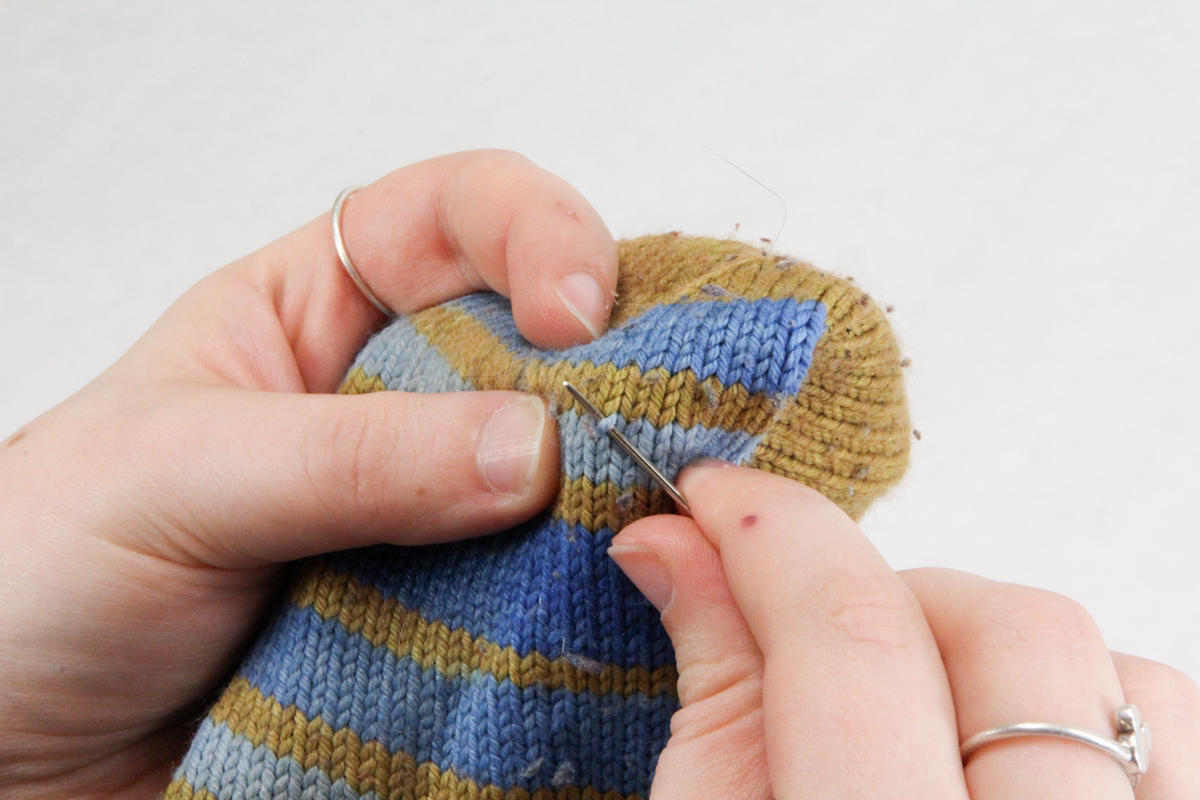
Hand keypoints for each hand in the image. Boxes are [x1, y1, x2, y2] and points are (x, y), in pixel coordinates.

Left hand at [0, 150, 616, 798]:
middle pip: (539, 343)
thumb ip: (346, 456)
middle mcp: (386, 408)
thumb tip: (529, 445)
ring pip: (557, 477)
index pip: (456, 219)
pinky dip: (577, 605)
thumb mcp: (171, 476)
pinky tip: (594, 615)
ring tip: (623, 532)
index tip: (574, 312)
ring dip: (596, 501)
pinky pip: (539, 597)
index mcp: (311, 318)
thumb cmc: (36, 578)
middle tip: (633, 424)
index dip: (534, 233)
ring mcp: (424, 519)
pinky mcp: (442, 621)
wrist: (8, 760)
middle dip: (605, 367)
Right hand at [610, 461, 1199, 797]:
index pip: (851, 642)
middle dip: (892, 594)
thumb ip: (711, 693)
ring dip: (1003, 652)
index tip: (714, 498)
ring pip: (1126, 675)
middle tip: (809, 628)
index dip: (772, 535)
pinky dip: (1085, 707)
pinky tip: (1001, 751)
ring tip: (918, 710)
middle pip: (1017, 634)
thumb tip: (674, 544)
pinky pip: (1173, 734)